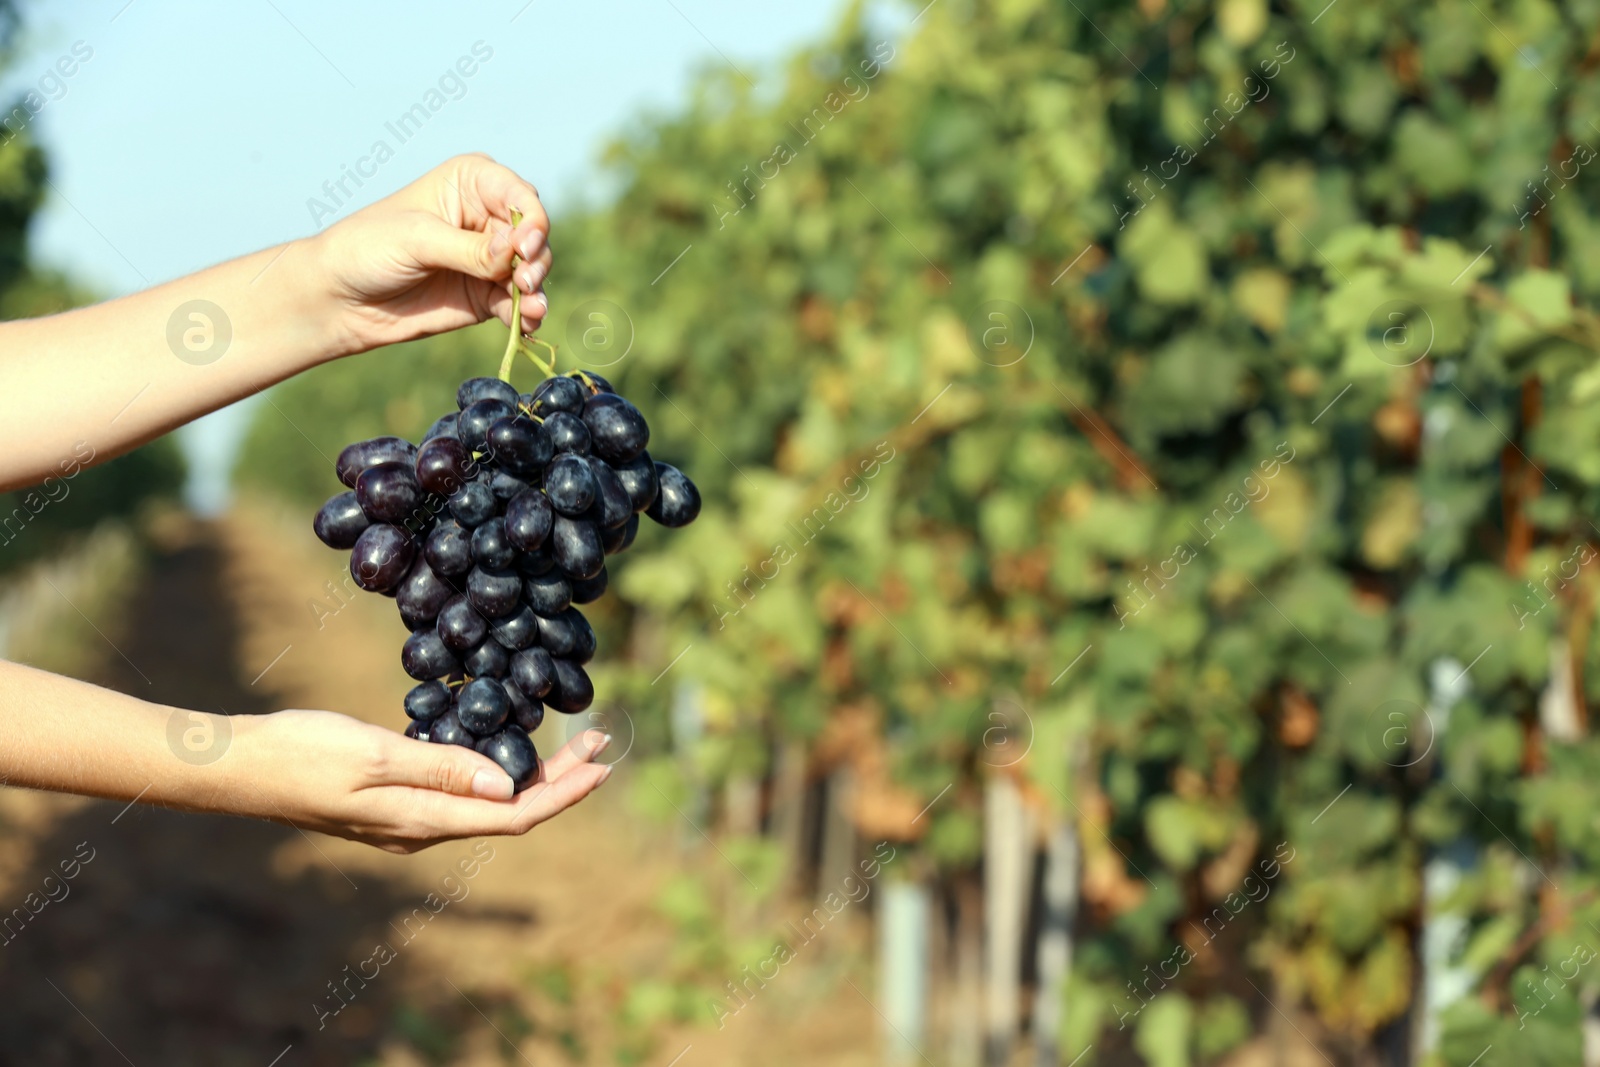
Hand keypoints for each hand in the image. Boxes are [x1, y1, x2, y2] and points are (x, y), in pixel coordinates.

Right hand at [231, 709, 610, 853]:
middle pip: (509, 810)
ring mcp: (406, 821)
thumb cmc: (302, 753)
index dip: (565, 792)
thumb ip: (441, 769)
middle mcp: (422, 829)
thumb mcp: (374, 755)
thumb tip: (505, 786)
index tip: (603, 765)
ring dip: (532, 775)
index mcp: (423, 820)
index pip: (514, 815)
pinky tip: (502, 749)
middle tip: (600, 741)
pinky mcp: (392, 805)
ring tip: (569, 745)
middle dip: (561, 778)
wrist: (239, 768)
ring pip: (487, 803)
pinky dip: (494, 772)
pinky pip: (459, 794)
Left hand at [312, 153, 553, 357]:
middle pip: (535, 236)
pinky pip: (519, 304)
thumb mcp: (418, 240)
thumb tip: (518, 254)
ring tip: (530, 308)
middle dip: (536, 259)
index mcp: (472, 183)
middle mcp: (488, 217)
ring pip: (533, 271)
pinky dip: (528, 314)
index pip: (521, 196)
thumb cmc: (368, 248)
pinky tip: (527, 324)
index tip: (524, 248)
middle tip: (524, 281)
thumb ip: (471, 249)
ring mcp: (491, 259)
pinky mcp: (487, 296)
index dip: (532, 221)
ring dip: (537, 289)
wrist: (341, 299)